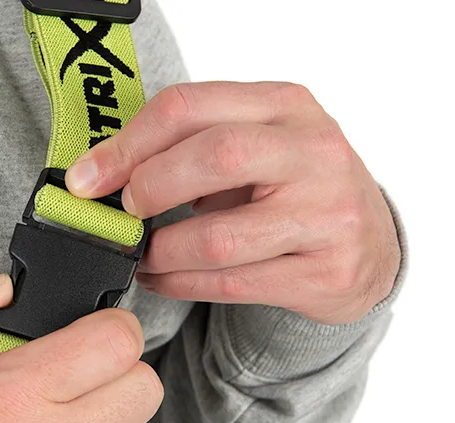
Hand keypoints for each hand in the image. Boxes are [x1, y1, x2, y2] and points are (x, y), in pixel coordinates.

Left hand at [67, 81, 400, 324]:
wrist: (367, 248)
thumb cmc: (294, 190)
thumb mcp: (254, 147)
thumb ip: (190, 148)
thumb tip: (102, 175)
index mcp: (286, 107)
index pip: (190, 106)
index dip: (126, 144)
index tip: (86, 177)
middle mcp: (315, 153)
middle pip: (215, 155)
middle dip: (149, 186)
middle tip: (122, 213)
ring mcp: (327, 216)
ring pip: (217, 237)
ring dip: (160, 251)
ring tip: (140, 254)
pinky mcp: (325, 274)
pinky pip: (231, 284)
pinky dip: (180, 284)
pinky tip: (162, 278)